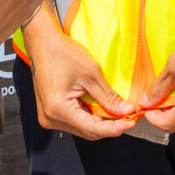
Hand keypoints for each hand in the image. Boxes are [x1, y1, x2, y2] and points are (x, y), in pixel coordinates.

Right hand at [20, 11, 139, 140]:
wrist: (42, 43)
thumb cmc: (63, 53)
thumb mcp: (91, 73)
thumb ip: (108, 96)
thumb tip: (126, 111)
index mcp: (58, 110)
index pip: (92, 129)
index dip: (115, 128)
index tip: (132, 121)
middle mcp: (51, 118)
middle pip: (87, 132)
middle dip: (109, 126)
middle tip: (129, 116)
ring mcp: (49, 117)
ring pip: (82, 128)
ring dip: (100, 122)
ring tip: (118, 112)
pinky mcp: (51, 112)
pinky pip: (75, 121)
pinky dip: (90, 117)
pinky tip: (102, 108)